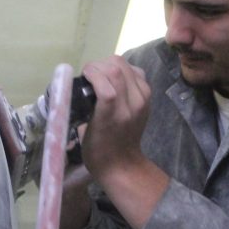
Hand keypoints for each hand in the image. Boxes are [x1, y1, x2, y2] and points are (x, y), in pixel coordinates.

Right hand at [79, 56, 150, 178]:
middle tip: (90, 74)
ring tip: (101, 74)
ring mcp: (142, 99)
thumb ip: (84, 103)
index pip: (105, 79)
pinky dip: (123, 70)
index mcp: (112, 114)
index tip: (82, 75)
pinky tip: (115, 78)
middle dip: (99, 65)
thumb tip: (80, 83)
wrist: (122, 164)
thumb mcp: (84, 129)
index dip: (91, 71)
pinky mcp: (147, 97)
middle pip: (117, 67)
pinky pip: (136, 72)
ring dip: (111, 65)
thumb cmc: (96, 150)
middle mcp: (131, 104)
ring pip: (127, 66)